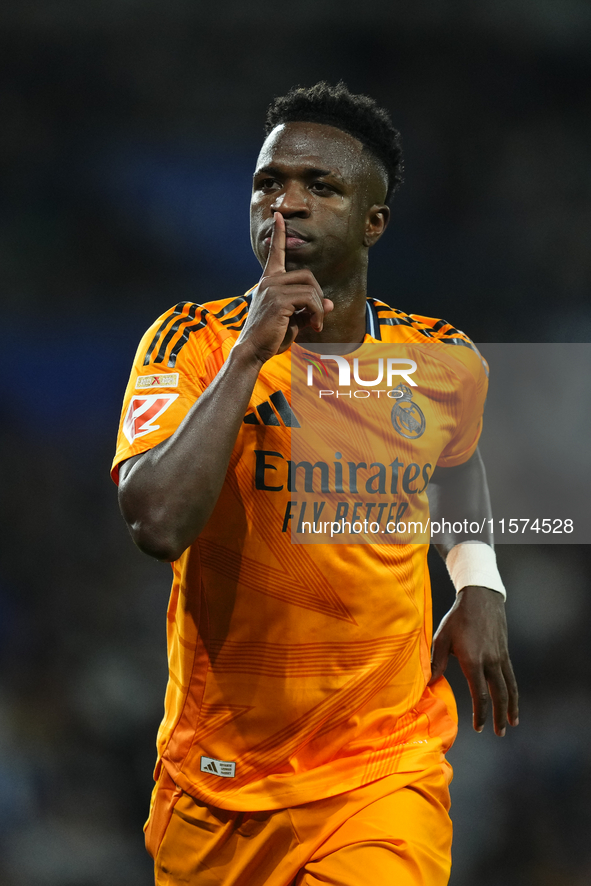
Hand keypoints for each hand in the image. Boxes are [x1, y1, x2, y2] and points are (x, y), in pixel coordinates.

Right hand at [237, 212, 332, 362]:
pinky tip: (314, 326)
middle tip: (317, 316)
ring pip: (311, 289)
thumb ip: (309, 309)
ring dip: (319, 308)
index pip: (275, 254)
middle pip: (308, 275)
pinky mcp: (279, 299)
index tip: (279, 216)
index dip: (279, 234)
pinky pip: (310, 300)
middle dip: (318, 296)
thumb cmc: (270, 337)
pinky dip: (317, 313)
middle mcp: (269, 281)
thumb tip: (329, 303)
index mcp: (269, 282)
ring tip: (316, 324)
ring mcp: (273, 288)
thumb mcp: (293, 321)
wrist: (253, 350)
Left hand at [429, 586, 518, 735]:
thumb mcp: (442, 638)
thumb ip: (437, 662)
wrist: (481, 598)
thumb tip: (429, 683)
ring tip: (512, 724)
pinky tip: (513, 701)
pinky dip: (514, 692)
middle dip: (498, 716)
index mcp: (473, 660)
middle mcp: (490, 661)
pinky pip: (511, 677)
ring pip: (509, 688)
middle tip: (499, 733)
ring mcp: (500, 657)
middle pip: (498, 695)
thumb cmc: (457, 618)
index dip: (480, 713)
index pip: (480, 694)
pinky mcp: (505, 653)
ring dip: (511, 708)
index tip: (478, 727)